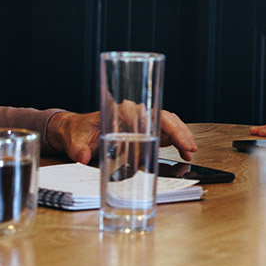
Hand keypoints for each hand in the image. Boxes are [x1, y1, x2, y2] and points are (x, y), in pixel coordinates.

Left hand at [46, 109, 197, 164]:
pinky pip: (163, 132)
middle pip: (165, 117)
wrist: (74, 130)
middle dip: (181, 132)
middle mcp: (135, 113)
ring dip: (182, 135)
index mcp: (122, 110)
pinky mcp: (141, 130)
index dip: (168, 125)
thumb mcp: (75, 139)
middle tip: (190, 149)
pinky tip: (183, 150)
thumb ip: (78, 147)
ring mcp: (140, 121)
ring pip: (168, 123)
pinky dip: (176, 140)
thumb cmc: (77, 130)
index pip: (152, 114)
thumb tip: (82, 156)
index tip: (177, 139)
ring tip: (191, 151)